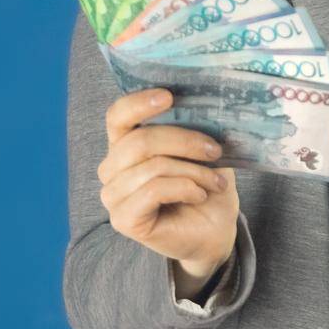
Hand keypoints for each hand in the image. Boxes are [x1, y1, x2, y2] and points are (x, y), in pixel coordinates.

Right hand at [99, 87, 238, 282]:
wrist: (214, 232)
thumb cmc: (205, 188)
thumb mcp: (201, 152)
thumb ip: (192, 129)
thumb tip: (204, 104)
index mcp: (125, 145)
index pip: (117, 116)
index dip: (138, 103)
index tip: (169, 97)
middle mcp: (112, 169)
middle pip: (140, 141)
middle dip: (185, 142)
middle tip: (216, 150)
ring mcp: (113, 196)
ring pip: (153, 167)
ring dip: (193, 171)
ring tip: (215, 181)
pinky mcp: (123, 219)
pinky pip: (154, 190)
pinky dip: (185, 188)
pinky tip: (199, 195)